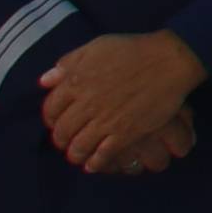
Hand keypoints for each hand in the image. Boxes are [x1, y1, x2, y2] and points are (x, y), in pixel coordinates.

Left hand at [39, 29, 210, 172]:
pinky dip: (95, 163)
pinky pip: (103, 154)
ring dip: (75, 154)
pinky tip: (93, 165)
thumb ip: (68, 63)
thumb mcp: (95, 47)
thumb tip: (45, 81)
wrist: (166, 62)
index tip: (55, 122)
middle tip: (65, 142)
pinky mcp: (124, 133)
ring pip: (79, 146)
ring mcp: (105, 121)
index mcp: (75, 82)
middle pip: (63, 131)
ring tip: (77, 155)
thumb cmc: (132, 50)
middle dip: (61, 140)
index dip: (50, 119)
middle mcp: (86, 104)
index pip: (51, 109)